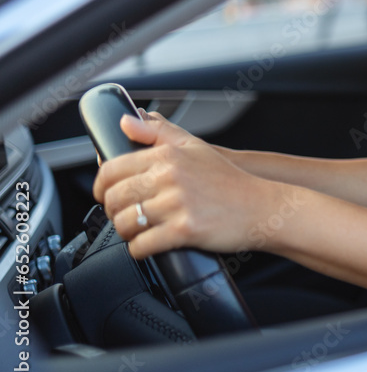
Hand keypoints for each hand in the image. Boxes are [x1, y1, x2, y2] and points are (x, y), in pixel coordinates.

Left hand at [92, 113, 282, 258]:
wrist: (261, 208)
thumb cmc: (229, 181)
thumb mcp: (195, 147)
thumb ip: (158, 132)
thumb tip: (126, 121)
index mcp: (168, 156)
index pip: (112, 170)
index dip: (102, 186)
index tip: (107, 195)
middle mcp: (170, 177)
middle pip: (115, 198)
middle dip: (113, 211)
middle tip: (125, 215)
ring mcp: (176, 205)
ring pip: (125, 223)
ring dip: (126, 232)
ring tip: (138, 231)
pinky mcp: (183, 231)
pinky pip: (142, 245)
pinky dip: (139, 250)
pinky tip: (149, 246)